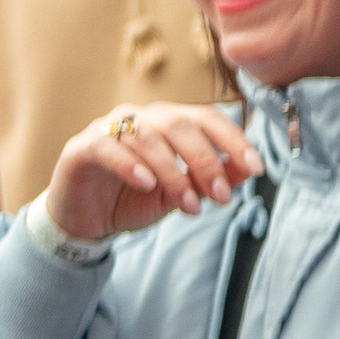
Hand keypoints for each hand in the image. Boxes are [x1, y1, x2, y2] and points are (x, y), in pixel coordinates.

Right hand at [45, 103, 261, 243]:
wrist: (87, 221)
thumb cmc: (136, 199)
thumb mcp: (183, 193)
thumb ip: (214, 178)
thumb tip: (250, 168)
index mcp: (169, 122)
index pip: (207, 118)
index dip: (234, 139)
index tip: (257, 167)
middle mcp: (141, 117)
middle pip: (180, 125)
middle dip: (206, 162)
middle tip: (221, 197)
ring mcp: (109, 128)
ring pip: (148, 137)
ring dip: (174, 173)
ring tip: (189, 205)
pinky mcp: (82, 146)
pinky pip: (108, 147)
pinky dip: (131, 165)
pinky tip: (147, 184)